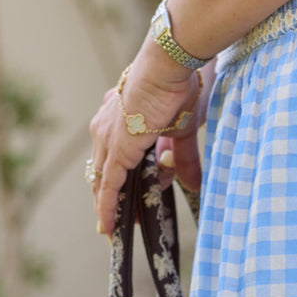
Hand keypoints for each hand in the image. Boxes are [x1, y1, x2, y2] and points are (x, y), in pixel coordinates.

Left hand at [88, 42, 202, 233]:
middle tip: (121, 223)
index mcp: (119, 116)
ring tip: (120, 229)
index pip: (112, 157)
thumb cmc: (178, 87)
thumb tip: (193, 184)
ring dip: (112, 206)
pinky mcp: (117, 149)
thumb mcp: (181, 131)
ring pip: (104, 181)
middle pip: (103, 171)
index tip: (123, 202)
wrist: (169, 66)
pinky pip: (108, 185)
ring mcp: (108, 137)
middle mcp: (106, 126)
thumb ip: (182, 159)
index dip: (115, 182)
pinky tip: (109, 226)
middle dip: (112, 199)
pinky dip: (107, 207)